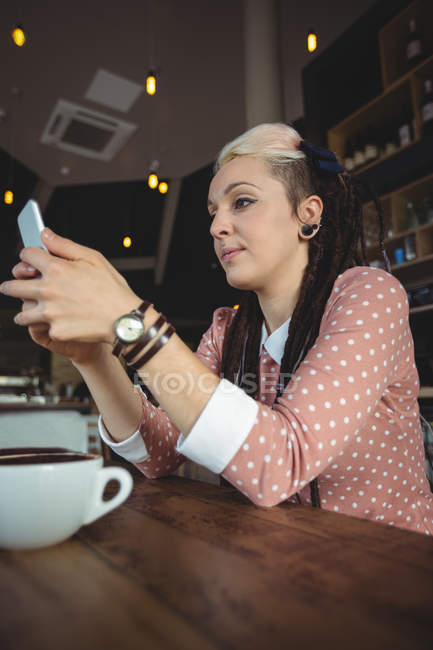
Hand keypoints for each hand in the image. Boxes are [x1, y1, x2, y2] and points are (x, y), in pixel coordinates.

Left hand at [1, 228, 141, 344]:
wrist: (124, 320)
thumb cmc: (113, 288)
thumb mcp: (94, 258)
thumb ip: (65, 246)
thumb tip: (45, 234)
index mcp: (56, 269)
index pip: (26, 255)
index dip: (27, 255)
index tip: (28, 259)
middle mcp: (48, 290)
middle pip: (13, 286)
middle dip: (10, 285)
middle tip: (8, 287)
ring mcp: (50, 313)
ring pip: (22, 314)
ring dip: (23, 311)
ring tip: (26, 312)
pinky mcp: (56, 331)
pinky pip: (43, 329)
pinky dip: (48, 327)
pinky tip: (56, 324)